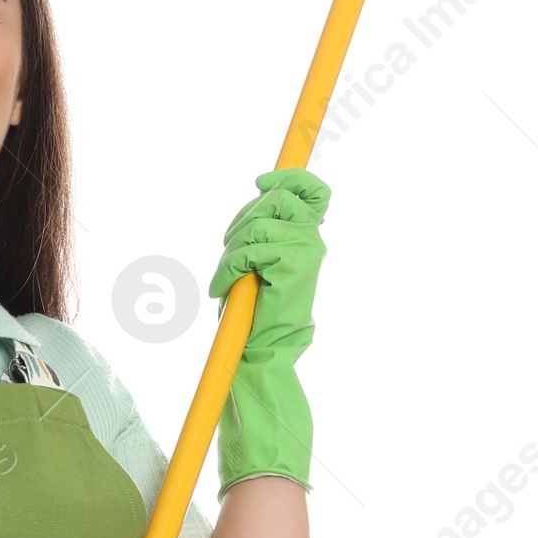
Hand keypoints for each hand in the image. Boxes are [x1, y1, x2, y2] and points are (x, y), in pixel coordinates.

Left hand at [207, 169, 330, 489]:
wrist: (260, 360)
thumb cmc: (253, 319)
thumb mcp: (256, 266)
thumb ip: (261, 232)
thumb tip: (259, 193)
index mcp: (306, 240)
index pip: (311, 191)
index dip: (287, 176)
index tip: (260, 181)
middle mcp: (312, 243)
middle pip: (274, 199)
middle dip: (241, 220)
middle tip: (228, 253)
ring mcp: (307, 255)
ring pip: (259, 224)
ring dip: (231, 249)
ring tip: (226, 278)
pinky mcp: (294, 269)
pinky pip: (251, 249)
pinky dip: (229, 267)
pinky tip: (224, 289)